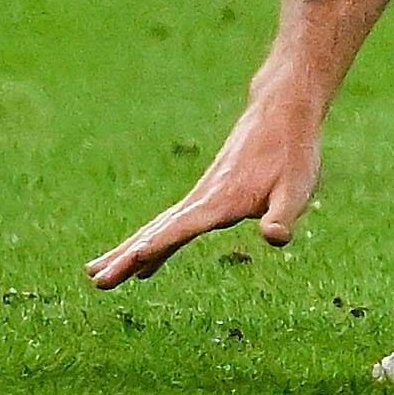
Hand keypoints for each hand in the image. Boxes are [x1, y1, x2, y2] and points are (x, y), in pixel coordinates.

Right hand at [87, 88, 321, 284]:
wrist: (282, 113)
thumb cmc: (294, 154)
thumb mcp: (298, 187)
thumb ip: (284, 215)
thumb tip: (274, 238)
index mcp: (221, 201)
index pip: (183, 228)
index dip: (158, 245)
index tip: (131, 260)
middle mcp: (202, 199)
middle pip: (157, 231)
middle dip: (127, 256)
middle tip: (96, 281)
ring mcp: (200, 196)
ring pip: (157, 227)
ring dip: (128, 250)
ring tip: (95, 273)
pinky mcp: (205, 195)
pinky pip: (169, 224)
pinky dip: (151, 241)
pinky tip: (141, 259)